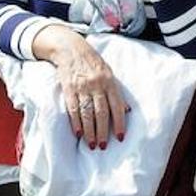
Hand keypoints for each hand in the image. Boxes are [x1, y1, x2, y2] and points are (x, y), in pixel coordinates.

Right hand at [44, 26, 128, 148]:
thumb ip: (117, 93)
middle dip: (103, 131)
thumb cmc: (94, 64)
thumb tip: (127, 111)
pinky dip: (75, 122)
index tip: (120, 137)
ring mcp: (82, 88)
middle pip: (101, 113)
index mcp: (110, 83)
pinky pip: (72, 108)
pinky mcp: (68, 89)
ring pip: (87, 113)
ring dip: (89, 131)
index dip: (119, 123)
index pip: (117, 106)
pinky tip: (78, 133)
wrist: (72, 49)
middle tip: (103, 146)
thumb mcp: (110, 74)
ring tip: (91, 144)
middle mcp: (97, 86)